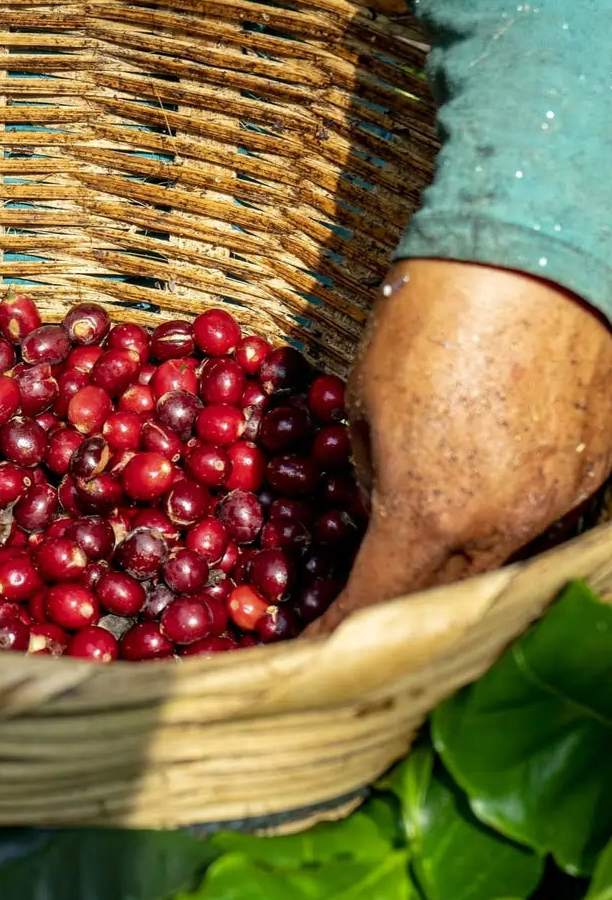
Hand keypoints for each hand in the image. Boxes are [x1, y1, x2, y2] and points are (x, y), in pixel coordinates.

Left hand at [313, 259, 611, 632]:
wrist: (532, 254)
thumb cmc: (426, 320)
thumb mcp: (365, 398)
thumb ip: (369, 466)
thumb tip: (378, 495)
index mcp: (434, 511)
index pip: (379, 602)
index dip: (342, 631)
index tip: (315, 646)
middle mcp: (507, 523)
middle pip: (444, 593)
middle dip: (399, 605)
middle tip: (361, 598)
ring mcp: (561, 498)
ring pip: (497, 556)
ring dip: (452, 561)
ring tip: (416, 541)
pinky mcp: (595, 467)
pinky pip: (538, 515)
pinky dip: (500, 519)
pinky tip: (477, 492)